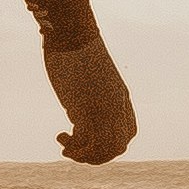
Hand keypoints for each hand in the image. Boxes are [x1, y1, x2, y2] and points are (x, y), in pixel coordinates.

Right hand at [45, 33, 136, 166]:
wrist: (72, 32)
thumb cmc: (77, 47)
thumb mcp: (91, 74)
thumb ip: (90, 92)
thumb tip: (76, 103)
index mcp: (121, 98)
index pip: (129, 133)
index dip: (112, 144)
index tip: (91, 138)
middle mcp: (116, 107)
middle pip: (118, 147)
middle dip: (97, 156)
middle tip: (76, 149)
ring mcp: (102, 109)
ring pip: (104, 150)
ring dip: (84, 156)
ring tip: (66, 147)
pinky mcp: (85, 109)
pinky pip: (85, 142)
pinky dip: (72, 147)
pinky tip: (60, 137)